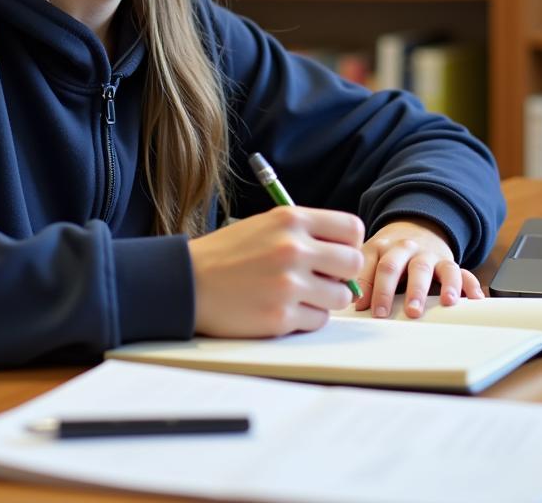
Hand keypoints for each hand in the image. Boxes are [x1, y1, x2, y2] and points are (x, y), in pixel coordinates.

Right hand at [188, 207, 364, 337]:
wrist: (188, 281)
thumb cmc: (228, 253)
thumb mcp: (265, 225)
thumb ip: (305, 233)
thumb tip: (344, 253)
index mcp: (290, 219)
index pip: (351, 228)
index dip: (349, 243)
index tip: (337, 253)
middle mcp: (293, 248)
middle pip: (353, 263)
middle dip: (342, 274)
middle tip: (323, 278)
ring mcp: (288, 284)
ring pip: (340, 297)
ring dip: (325, 299)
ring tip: (299, 294)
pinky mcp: (280, 316)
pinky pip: (318, 321)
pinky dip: (306, 318)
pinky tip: (283, 308)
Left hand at [354, 218, 483, 318]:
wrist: (417, 226)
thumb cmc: (389, 252)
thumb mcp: (371, 257)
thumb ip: (361, 277)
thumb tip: (353, 303)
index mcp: (380, 246)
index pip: (370, 265)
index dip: (366, 286)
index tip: (362, 307)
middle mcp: (403, 248)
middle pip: (395, 266)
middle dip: (392, 290)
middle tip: (393, 313)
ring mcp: (427, 254)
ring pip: (429, 268)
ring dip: (437, 286)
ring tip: (445, 303)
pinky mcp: (448, 261)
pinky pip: (462, 272)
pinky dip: (470, 285)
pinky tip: (476, 300)